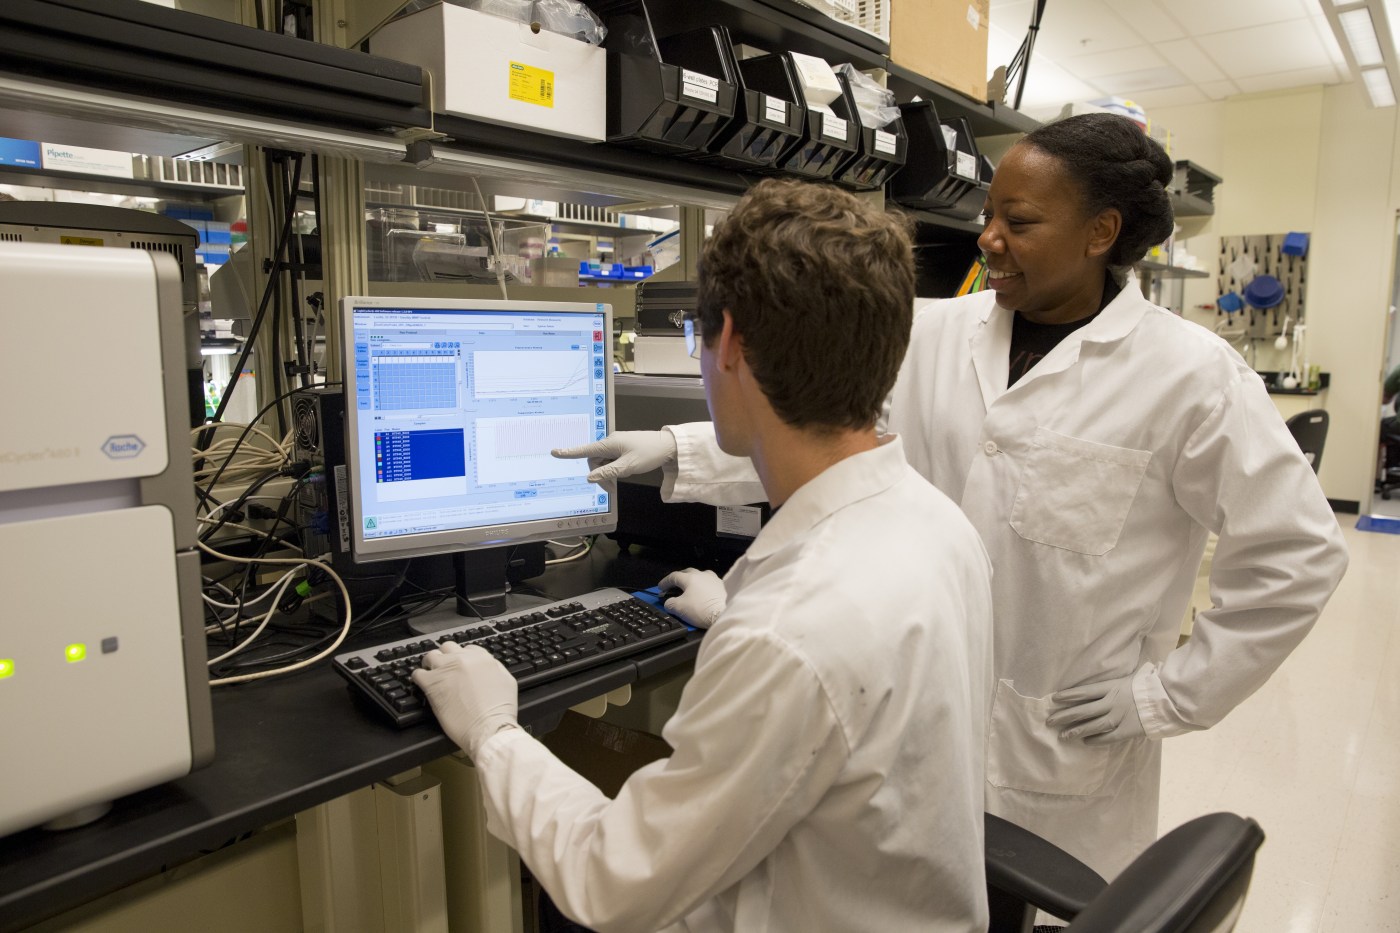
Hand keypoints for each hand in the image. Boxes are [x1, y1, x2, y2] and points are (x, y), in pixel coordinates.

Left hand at [411, 642, 518, 757]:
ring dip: (430, 664)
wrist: (489, 728)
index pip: (467, 648)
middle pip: (447, 647)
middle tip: (443, 668)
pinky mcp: (431, 683)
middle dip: (445, 657)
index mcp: (481, 658)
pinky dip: (418, 678)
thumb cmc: (499, 711)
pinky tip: (422, 685)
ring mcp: (445, 669)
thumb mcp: (507, 682)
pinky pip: (417, 673)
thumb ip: (496, 668)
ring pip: (431, 656)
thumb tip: (487, 665)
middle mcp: (462, 659)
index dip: (462, 657)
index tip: (459, 666)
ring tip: (430, 674)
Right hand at [552, 431, 676, 484]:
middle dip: (599, 475)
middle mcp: (610, 442)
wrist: (669, 446)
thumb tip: (589, 477)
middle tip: (611, 489)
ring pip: (603, 462)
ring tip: (618, 483)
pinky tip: (621, 474)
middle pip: (594, 461)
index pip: (585, 450)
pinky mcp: (622, 449)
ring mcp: (617, 445)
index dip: (569, 452)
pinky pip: (611, 460)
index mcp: (610, 444)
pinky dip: (612, 469)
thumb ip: (608, 472)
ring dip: (606, 474)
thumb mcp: (628, 466)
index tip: (555, 452)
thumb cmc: (649, 453)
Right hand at [658, 568, 725, 628]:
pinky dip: (704, 585)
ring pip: (700, 575)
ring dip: (693, 580)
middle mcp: (702, 575)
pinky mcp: (722, 586)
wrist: (723, 614)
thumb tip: (669, 603)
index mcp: (690, 578)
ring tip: (690, 587)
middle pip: (687, 572)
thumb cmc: (701, 609)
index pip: (674, 576)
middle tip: (674, 585)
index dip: (665, 582)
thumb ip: (670, 603)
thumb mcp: (679, 608)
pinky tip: (704, 592)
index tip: (661, 587)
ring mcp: (714, 579)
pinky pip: (710, 582)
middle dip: (679, 578)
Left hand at [1046, 673, 1143, 745]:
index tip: (1054, 699)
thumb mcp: (1128, 678)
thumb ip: (1112, 684)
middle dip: (1064, 716)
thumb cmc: (1148, 686)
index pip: (1083, 691)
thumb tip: (1097, 686)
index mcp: (1111, 687)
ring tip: (1062, 735)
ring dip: (1075, 731)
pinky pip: (1107, 738)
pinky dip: (1096, 740)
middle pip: (1082, 710)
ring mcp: (1118, 717)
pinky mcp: (1127, 730)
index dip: (1068, 696)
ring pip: (1092, 725)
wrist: (1168, 699)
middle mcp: (1111, 702)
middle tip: (1049, 721)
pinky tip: (1085, 742)